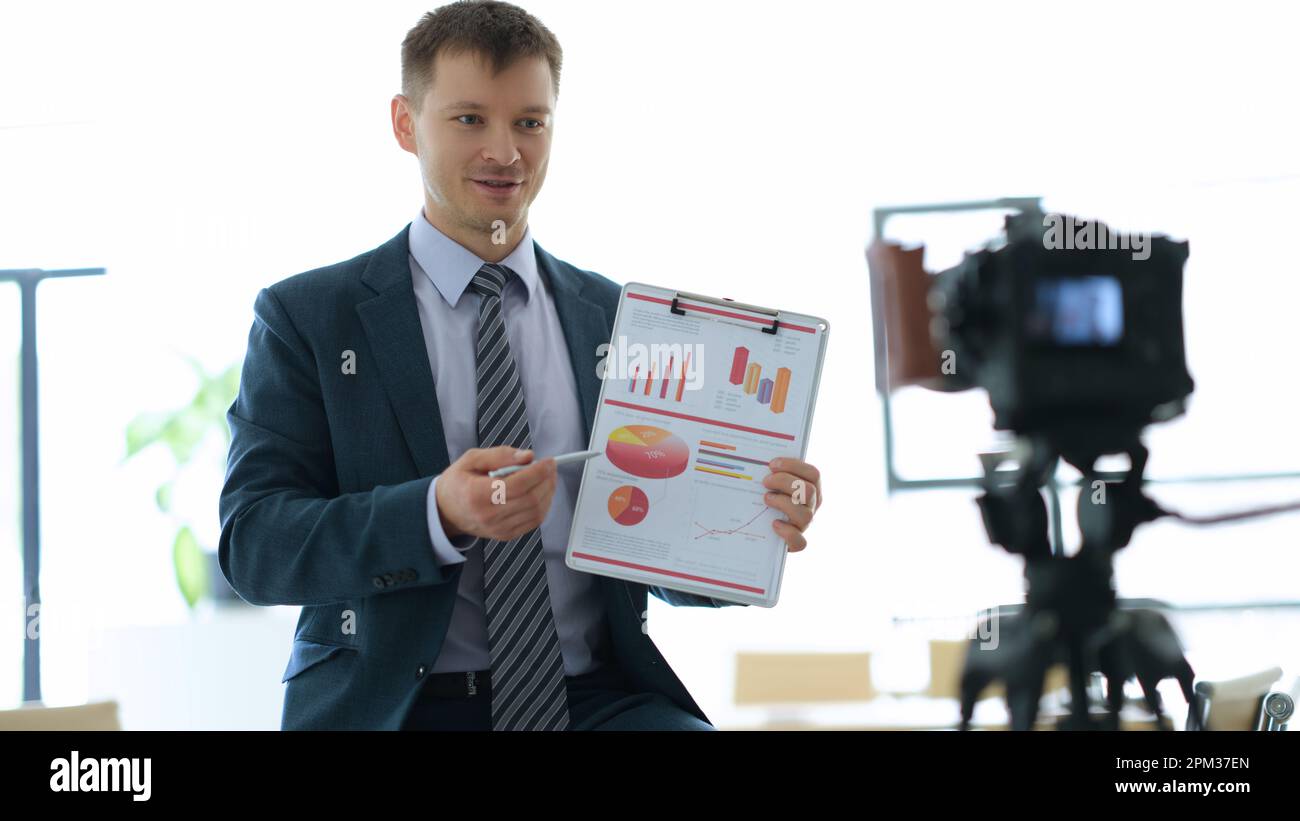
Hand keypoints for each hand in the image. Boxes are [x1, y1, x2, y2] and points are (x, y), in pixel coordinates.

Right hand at [435, 446, 556, 542]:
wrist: (446, 511)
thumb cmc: (458, 483)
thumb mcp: (471, 459)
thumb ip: (500, 455)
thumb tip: (527, 456)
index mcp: (477, 495)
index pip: (517, 485)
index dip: (538, 472)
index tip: (548, 461)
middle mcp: (489, 516)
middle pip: (530, 499)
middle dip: (547, 481)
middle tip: (550, 468)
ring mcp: (498, 528)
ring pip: (536, 512)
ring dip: (548, 493)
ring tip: (547, 478)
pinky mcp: (506, 535)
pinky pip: (533, 522)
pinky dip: (543, 506)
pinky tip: (541, 493)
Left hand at [761, 457, 821, 552]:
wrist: (760, 528)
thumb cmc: (766, 497)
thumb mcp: (772, 482)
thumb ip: (773, 472)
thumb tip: (759, 460)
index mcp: (811, 488)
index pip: (813, 474)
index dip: (794, 466)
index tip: (772, 464)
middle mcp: (812, 506)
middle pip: (809, 491)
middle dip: (784, 482)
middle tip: (765, 482)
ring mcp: (805, 524)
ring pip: (805, 514)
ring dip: (783, 503)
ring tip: (766, 499)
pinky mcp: (796, 543)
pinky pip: (800, 542)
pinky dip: (787, 532)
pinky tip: (774, 524)